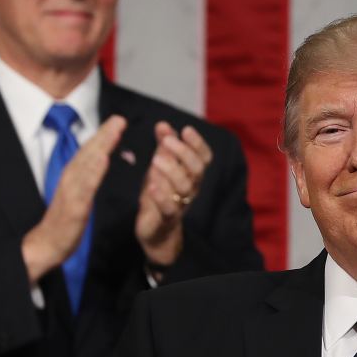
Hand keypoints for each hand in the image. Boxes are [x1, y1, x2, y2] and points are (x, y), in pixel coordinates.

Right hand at [21, 116, 127, 283]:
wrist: (45, 246)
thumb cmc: (64, 222)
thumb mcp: (78, 197)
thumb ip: (87, 179)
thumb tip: (99, 163)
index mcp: (73, 177)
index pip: (88, 152)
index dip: (102, 135)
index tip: (117, 121)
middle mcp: (70, 180)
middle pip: (88, 152)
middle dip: (104, 134)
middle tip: (119, 118)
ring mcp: (71, 193)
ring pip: (86, 164)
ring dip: (101, 146)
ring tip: (114, 131)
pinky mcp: (74, 208)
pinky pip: (85, 188)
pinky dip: (94, 172)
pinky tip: (104, 160)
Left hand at [135, 122, 213, 267]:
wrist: (155, 230)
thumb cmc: (160, 194)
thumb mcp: (161, 168)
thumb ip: (163, 147)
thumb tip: (163, 125)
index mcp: (192, 175)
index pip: (204, 158)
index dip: (198, 144)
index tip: (186, 129)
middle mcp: (191, 189)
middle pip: (197, 170)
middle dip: (184, 153)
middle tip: (167, 141)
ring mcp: (181, 204)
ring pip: (184, 187)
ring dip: (172, 171)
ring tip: (155, 160)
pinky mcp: (167, 219)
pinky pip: (169, 208)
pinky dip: (161, 196)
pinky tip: (151, 185)